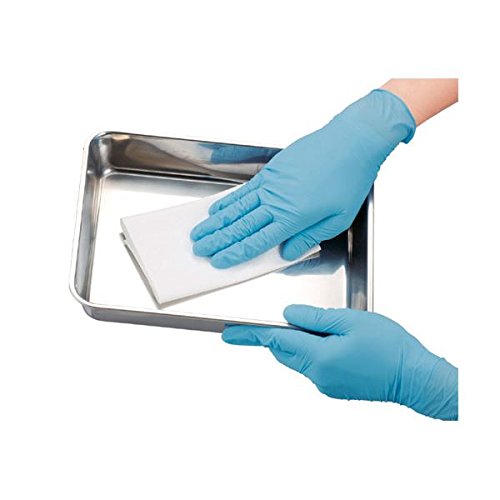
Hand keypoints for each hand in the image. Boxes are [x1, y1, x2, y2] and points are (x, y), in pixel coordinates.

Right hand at [191, 89, 415, 267]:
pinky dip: (228, 201)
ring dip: (216, 223)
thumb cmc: (348, 179)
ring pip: (236, 208)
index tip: (219, 262)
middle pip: (240, 226)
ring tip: (199, 232)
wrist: (351, 141)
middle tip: (198, 249)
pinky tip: (217, 209)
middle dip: (217, 240)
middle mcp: (276, 202)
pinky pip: (244, 190)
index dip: (235, 254)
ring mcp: (271, 184)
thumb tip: (287, 253)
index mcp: (293, 217)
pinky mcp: (271, 171)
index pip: (257, 242)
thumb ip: (308, 238)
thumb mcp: (337, 219)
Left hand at [222, 305, 457, 419]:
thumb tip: (288, 313)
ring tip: (305, 326)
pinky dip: (310, 352)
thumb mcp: (352, 321)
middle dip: (271, 337)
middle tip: (256, 327)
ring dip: (294, 343)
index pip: (276, 341)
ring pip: (298, 359)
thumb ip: (316, 317)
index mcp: (320, 357)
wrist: (415, 378)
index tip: (229, 334)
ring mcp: (326, 385)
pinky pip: (313, 367)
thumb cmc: (390, 347)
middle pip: (284, 352)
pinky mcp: (335, 388)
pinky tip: (326, 341)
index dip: (250, 336)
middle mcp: (318, 376)